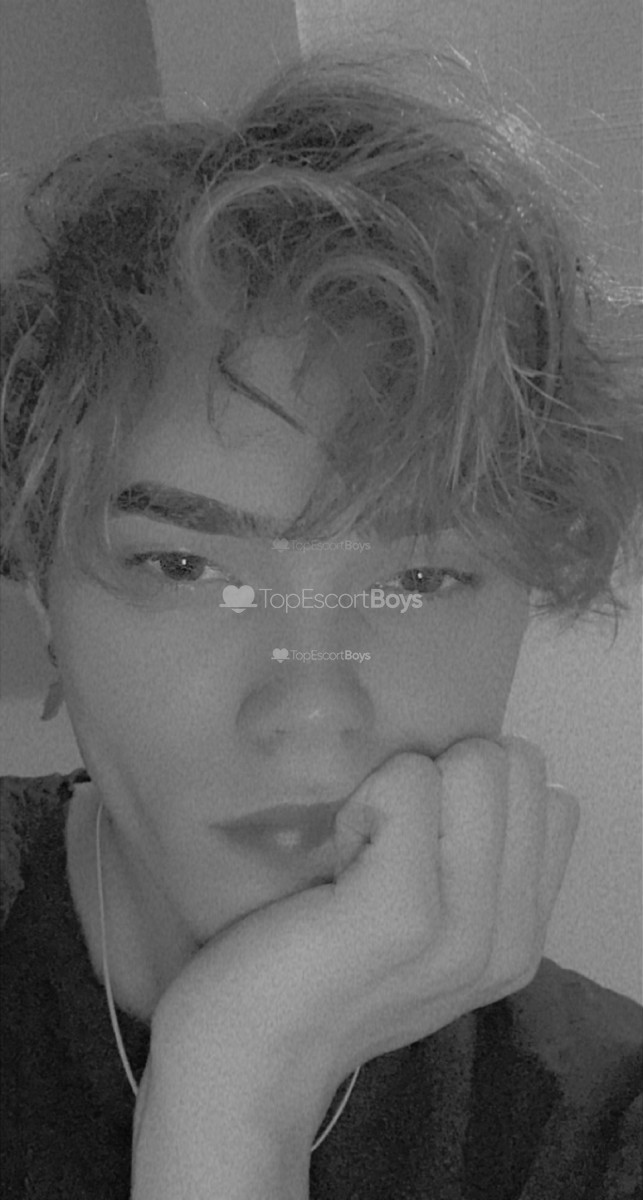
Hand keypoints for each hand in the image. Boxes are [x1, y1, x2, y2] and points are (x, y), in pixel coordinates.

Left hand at [151, 736, 578, 1143]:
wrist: (245, 1060)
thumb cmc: (318, 971)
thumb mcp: (427, 925)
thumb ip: (473, 863)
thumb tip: (479, 765)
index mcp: (523, 933)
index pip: (546, 795)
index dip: (471, 795)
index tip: (410, 846)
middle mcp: (511, 938)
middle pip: (516, 767)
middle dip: (442, 781)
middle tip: (379, 848)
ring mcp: (462, 932)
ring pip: (475, 766)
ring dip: (400, 788)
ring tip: (355, 856)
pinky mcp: (401, 916)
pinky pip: (410, 784)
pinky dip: (367, 796)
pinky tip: (336, 856)